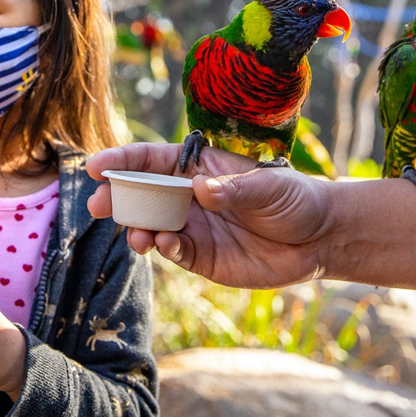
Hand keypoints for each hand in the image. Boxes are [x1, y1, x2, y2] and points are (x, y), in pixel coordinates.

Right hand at [87, 143, 332, 288]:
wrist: (319, 239)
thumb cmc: (294, 199)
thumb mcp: (269, 187)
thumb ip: (233, 189)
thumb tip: (200, 190)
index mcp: (198, 167)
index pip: (152, 160)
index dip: (122, 161)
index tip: (96, 166)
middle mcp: (188, 196)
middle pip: (142, 193)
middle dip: (116, 198)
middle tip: (96, 206)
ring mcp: (192, 226)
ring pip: (150, 225)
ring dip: (136, 229)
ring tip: (136, 236)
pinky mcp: (201, 256)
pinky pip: (173, 252)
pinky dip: (164, 249)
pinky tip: (165, 246)